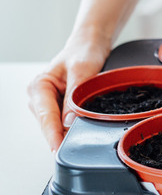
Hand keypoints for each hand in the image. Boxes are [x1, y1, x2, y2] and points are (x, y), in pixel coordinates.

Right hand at [27, 33, 110, 151]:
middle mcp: (39, 96)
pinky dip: (73, 125)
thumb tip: (69, 122)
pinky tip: (83, 127)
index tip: (59, 150)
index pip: (46, 118)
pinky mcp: (58, 106)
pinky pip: (64, 121)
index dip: (53, 136)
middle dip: (63, 135)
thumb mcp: (83, 71)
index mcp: (39, 87)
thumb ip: (75, 96)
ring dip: (69, 131)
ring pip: (57, 125)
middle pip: (50, 125)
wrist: (90, 44)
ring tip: (84, 134)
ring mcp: (47, 103)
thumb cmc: (84, 52)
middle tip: (80, 146)